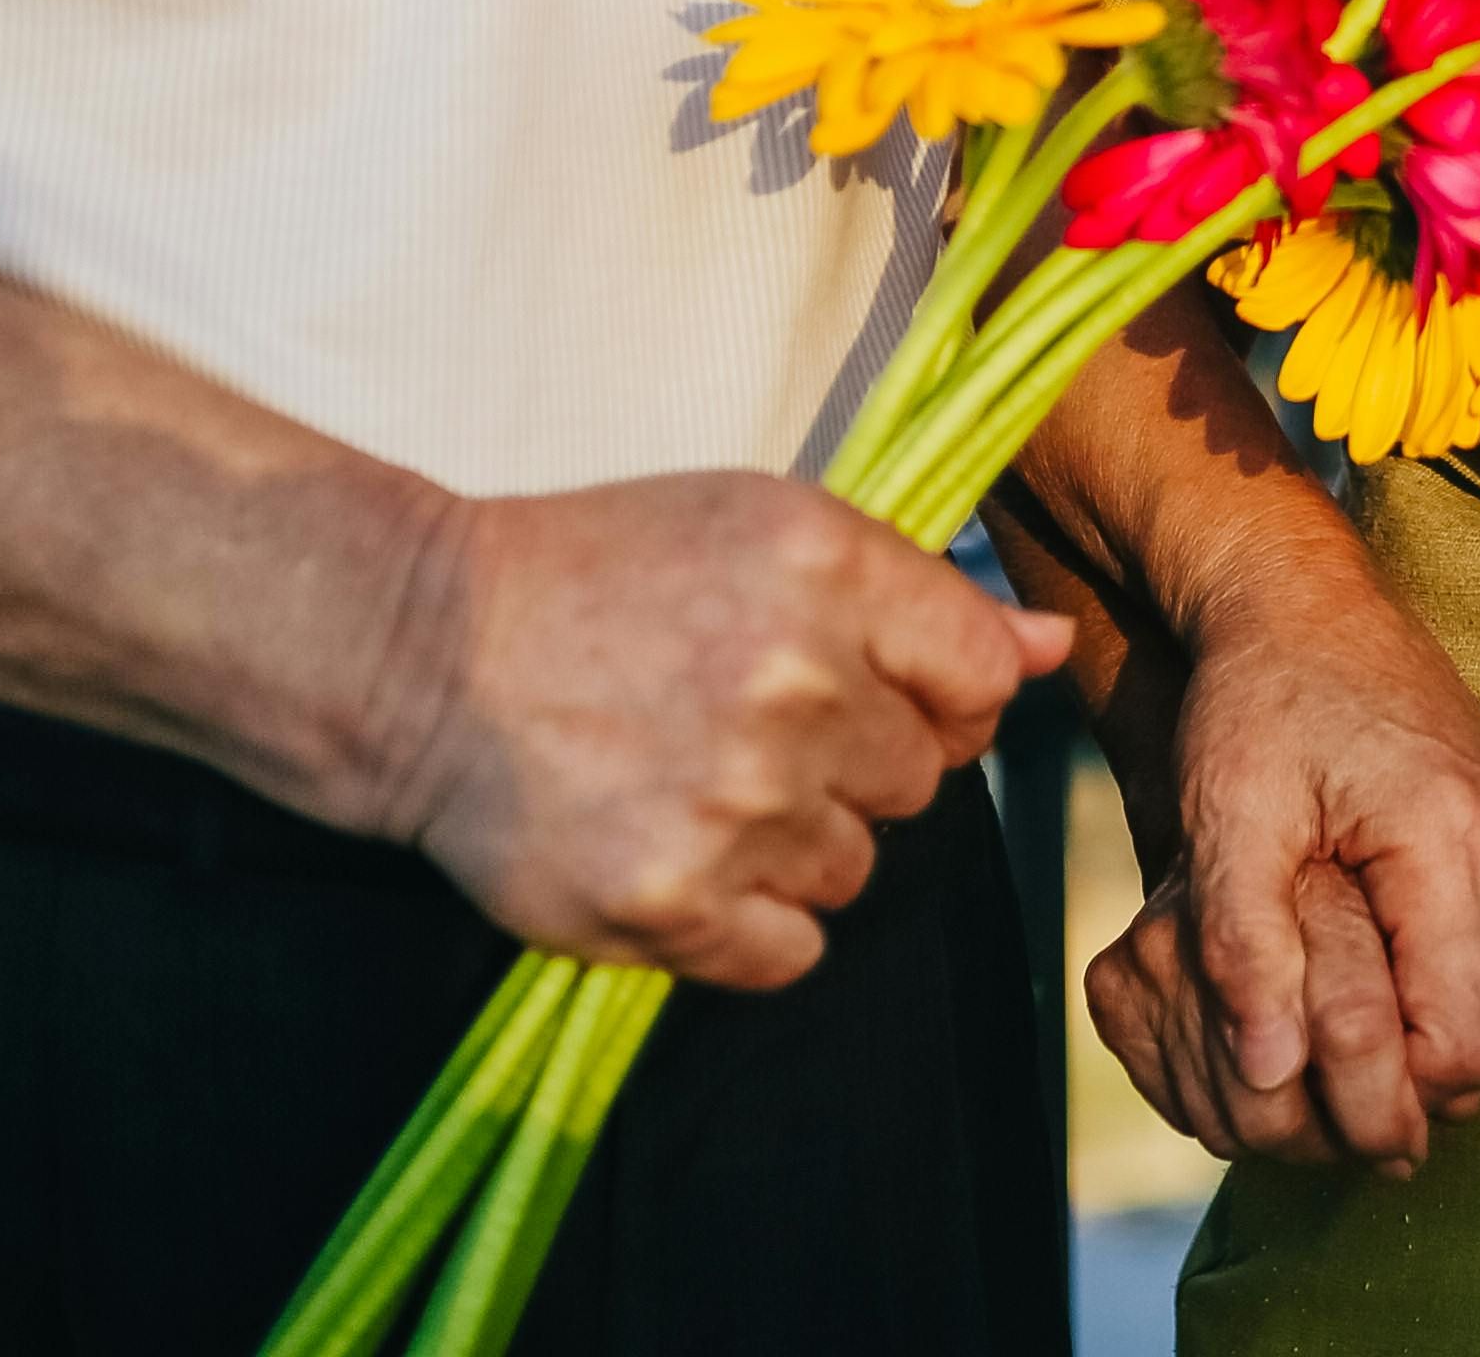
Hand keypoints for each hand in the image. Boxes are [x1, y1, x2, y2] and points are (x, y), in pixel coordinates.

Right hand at [351, 473, 1060, 990]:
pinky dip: (748, 925)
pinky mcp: (672, 902)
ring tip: (698, 786)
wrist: (429, 652)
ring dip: (795, 845)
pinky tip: (683, 857)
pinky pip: (792, 951)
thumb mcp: (766, 529)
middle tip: (750, 731)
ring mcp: (736, 802)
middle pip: (921, 779)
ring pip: (855, 868)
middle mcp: (797, 685)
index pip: (985, 676)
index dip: (945, 696)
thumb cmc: (606, 576)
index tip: (881, 695)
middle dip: (856, 765)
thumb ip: (920, 594)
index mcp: (830, 571)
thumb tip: (1050, 647)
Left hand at [1080, 549, 1479, 1172]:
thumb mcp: (1225, 815)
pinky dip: (1423, 978)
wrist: (1309, 602)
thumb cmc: (1259, 700)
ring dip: (1406, 1021)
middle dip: (1389, 1066)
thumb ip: (1243, 947)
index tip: (1297, 1068)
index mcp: (1455, 842)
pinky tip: (1354, 932)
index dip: (1381, 1090)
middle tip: (1291, 1026)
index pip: (1461, 1052)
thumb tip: (1267, 1077)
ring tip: (1316, 965)